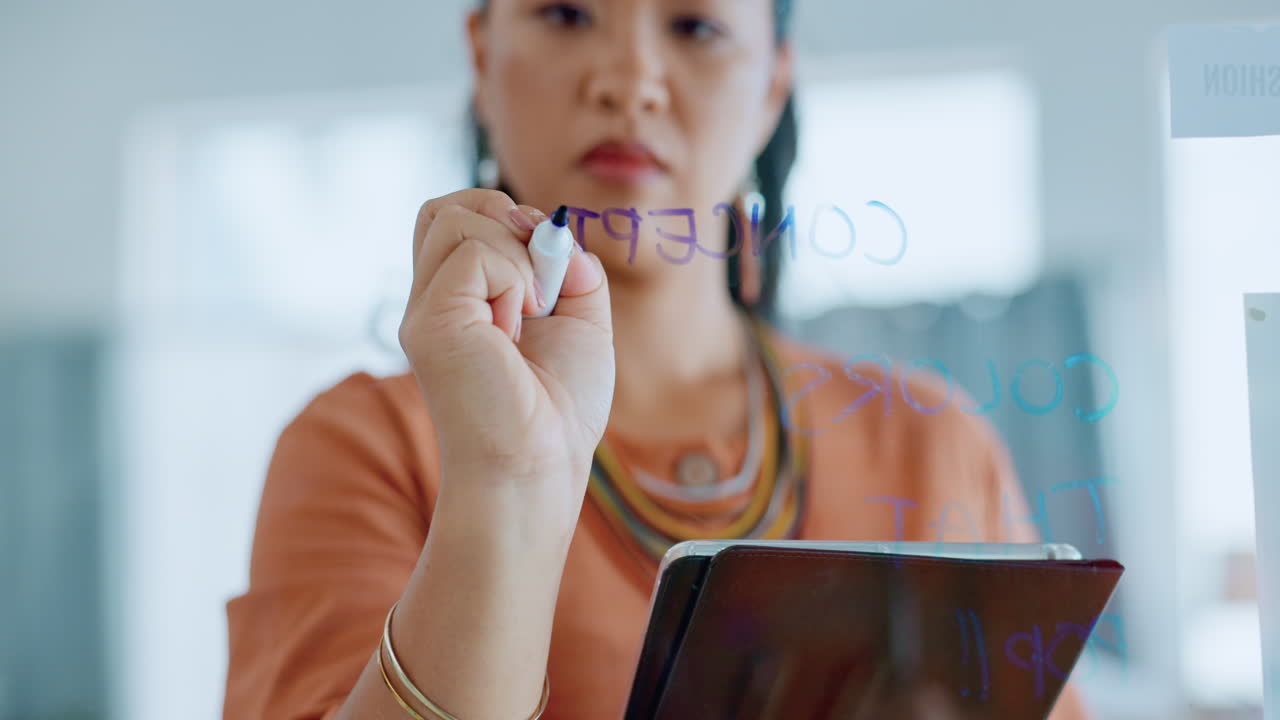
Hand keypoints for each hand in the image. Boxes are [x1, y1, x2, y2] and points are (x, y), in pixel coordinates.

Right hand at [398, 189, 614, 524]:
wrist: (539, 468)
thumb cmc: (558, 412)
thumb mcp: (582, 322)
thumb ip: (573, 268)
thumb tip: (556, 232)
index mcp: (462, 301)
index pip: (456, 218)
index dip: (505, 217)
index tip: (548, 262)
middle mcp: (434, 302)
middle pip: (444, 207)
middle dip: (504, 215)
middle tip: (539, 278)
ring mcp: (426, 311)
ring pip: (455, 217)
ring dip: (515, 253)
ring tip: (529, 314)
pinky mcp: (430, 321)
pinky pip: (473, 252)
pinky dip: (514, 278)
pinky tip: (517, 330)